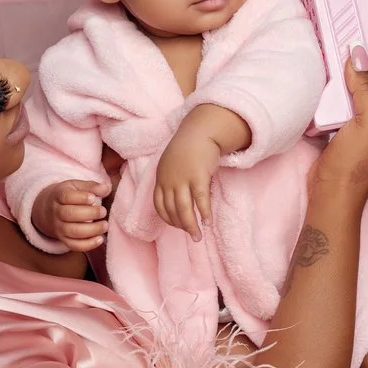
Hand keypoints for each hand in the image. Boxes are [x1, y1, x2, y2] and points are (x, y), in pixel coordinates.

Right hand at [31, 179, 111, 250]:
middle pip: (69, 214)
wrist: (47, 210)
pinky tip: (100, 238)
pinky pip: (74, 245)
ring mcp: (59, 227)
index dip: (81, 197)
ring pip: (73, 231)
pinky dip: (88, 244)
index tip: (93, 198)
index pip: (66, 196)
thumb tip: (106, 189)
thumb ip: (91, 186)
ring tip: (105, 225)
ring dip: (91, 230)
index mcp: (59, 195)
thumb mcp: (76, 186)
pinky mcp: (63, 239)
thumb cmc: (67, 196)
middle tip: (103, 211)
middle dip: (89, 214)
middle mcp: (56, 212)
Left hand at [154, 126, 219, 241]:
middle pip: (171, 210)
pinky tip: (208, 222)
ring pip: (184, 209)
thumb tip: (177, 198)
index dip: (168, 219)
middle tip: (192, 236)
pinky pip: (200, 200)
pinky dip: (204, 213)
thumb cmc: (188, 148)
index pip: (159, 206)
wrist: (200, 131)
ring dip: (190, 225)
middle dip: (181, 226)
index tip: (178, 225)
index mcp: (160, 178)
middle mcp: (169, 180)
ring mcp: (183, 179)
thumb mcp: (172, 164)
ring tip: (198, 236)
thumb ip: (171, 180)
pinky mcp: (198, 176)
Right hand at [312, 26, 367, 201]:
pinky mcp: (361, 127)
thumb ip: (367, 88)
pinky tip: (341, 70)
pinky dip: (350, 84)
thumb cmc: (357, 165)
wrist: (332, 193)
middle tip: (364, 31)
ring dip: (361, 70)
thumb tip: (359, 55)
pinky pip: (358, 98)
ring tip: (351, 46)